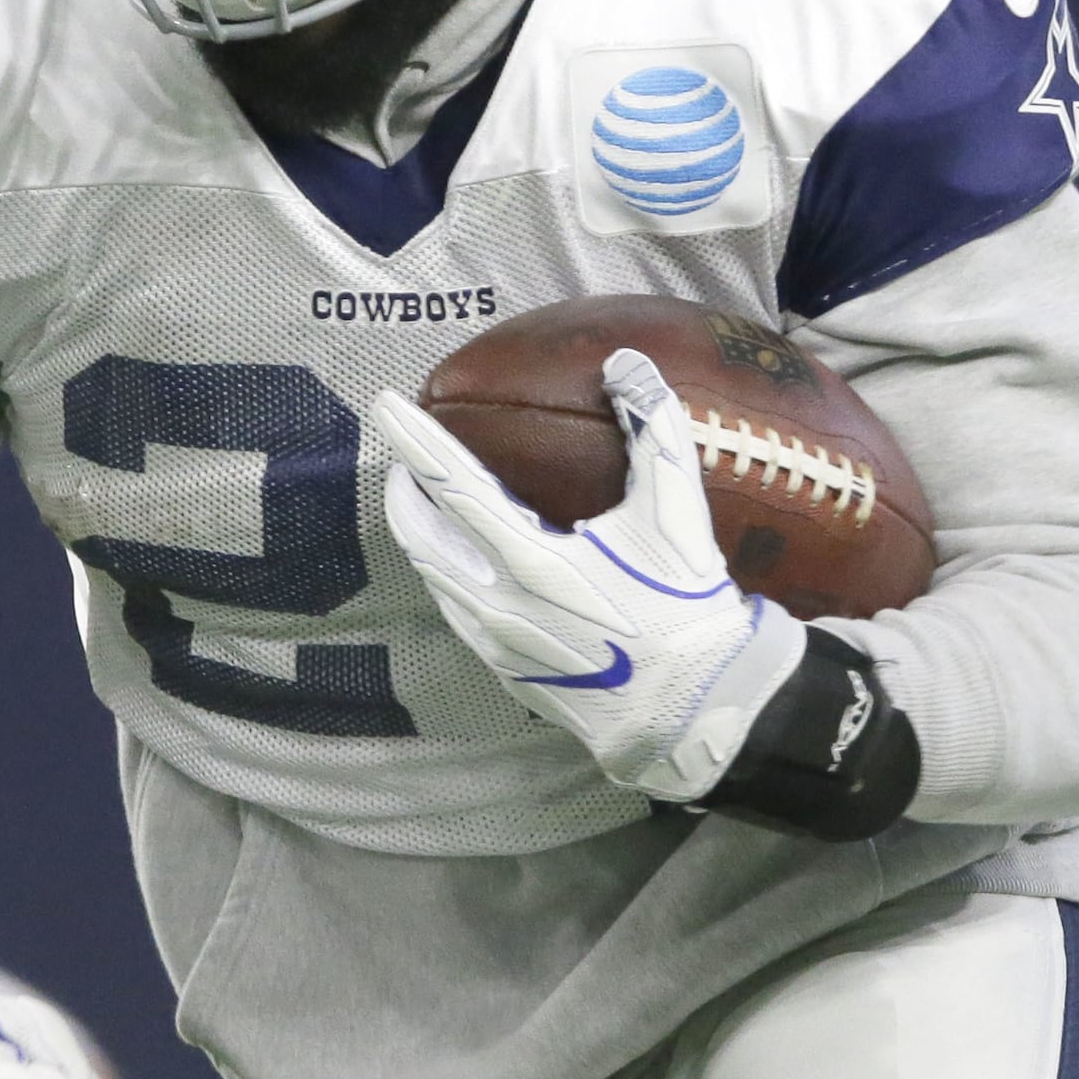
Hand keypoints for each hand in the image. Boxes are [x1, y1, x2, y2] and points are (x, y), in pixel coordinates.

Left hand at [370, 348, 805, 801]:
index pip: (454, 485)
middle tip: (406, 462)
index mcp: (531, 561)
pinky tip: (471, 571)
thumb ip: (654, 433)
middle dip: (406, 495)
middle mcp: (499, 604)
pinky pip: (461, 615)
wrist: (692, 713)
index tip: (386, 405)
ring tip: (431, 510)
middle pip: (421, 538)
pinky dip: (452, 579)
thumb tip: (627, 364)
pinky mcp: (508, 675)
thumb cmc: (685, 612)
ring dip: (424, 539)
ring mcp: (498, 646)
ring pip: (436, 580)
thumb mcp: (677, 516)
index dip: (416, 441)